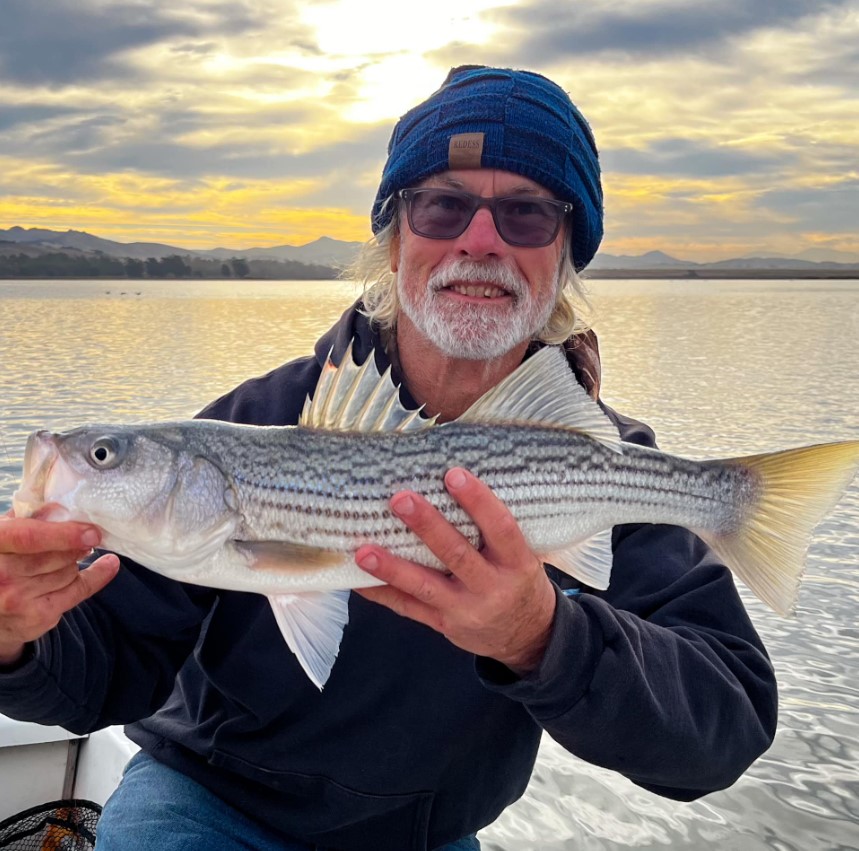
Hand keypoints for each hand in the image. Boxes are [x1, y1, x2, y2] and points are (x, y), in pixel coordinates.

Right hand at [0, 511, 119, 664]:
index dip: (64, 534)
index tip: (91, 532)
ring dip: (74, 562)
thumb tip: (61, 506)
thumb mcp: (2, 536)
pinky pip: (79, 590)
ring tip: (68, 557)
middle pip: (57, 555)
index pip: (30, 538)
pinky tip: (109, 564)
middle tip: (82, 539)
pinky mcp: (37, 617)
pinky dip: (97, 575)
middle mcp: (1, 575)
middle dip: (74, 546)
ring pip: (69, 571)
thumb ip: (25, 519)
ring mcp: (17, 600)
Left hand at [354, 468, 556, 674]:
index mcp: (517, 564)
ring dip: (392, 567)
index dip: (478, 501)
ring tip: (363, 550)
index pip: (501, 528)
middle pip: (456, 555)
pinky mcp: (443, 625)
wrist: (527, 637)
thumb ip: (495, 530)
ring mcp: (465, 609)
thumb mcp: (523, 556)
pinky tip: (358, 579)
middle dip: (427, 526)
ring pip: (425, 586)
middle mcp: (492, 588)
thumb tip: (455, 481)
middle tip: (400, 498)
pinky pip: (408, 608)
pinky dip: (381, 593)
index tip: (453, 474)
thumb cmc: (520, 581)